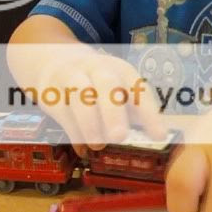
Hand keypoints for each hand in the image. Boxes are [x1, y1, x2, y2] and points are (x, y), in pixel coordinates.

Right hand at [33, 50, 166, 153]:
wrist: (56, 62)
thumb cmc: (97, 83)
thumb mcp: (117, 89)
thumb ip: (130, 112)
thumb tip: (147, 143)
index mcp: (122, 70)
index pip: (139, 89)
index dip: (149, 113)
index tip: (159, 136)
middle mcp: (99, 69)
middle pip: (108, 84)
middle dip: (114, 111)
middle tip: (120, 136)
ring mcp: (73, 77)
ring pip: (81, 95)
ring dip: (90, 122)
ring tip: (97, 145)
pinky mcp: (52, 91)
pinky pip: (63, 111)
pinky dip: (73, 132)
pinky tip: (82, 149)